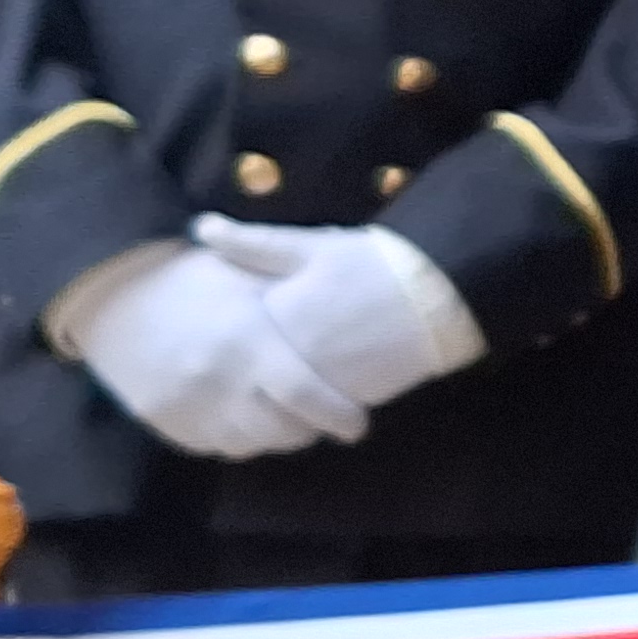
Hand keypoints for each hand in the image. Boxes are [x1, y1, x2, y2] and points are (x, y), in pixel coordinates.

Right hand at [51, 239, 370, 461]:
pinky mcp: (166, 422)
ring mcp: (190, 407)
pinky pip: (215, 445)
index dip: (339, 415)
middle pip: (283, 430)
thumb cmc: (186, 277)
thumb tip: (343, 298)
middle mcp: (221, 381)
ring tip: (285, 417)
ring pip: (251, 444)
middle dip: (310, 430)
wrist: (106, 294)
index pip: (307, 395)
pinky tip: (243, 414)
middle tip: (324, 419)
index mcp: (247, 341)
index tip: (357, 423)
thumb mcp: (242, 273)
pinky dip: (236, 436)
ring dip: (274, 436)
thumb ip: (288, 294)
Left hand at [196, 217, 484, 417]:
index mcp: (277, 314)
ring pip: (282, 397)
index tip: (236, 321)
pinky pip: (314, 411)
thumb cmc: (371, 264)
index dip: (235, 326)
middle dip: (254, 366)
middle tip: (265, 354)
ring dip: (280, 391)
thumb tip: (200, 227)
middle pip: (256, 370)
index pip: (236, 331)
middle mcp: (292, 355)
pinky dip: (311, 403)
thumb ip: (254, 243)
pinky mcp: (348, 402)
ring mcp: (320, 384)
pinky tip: (319, 383)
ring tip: (288, 373)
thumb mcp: (311, 246)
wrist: (437, 296)